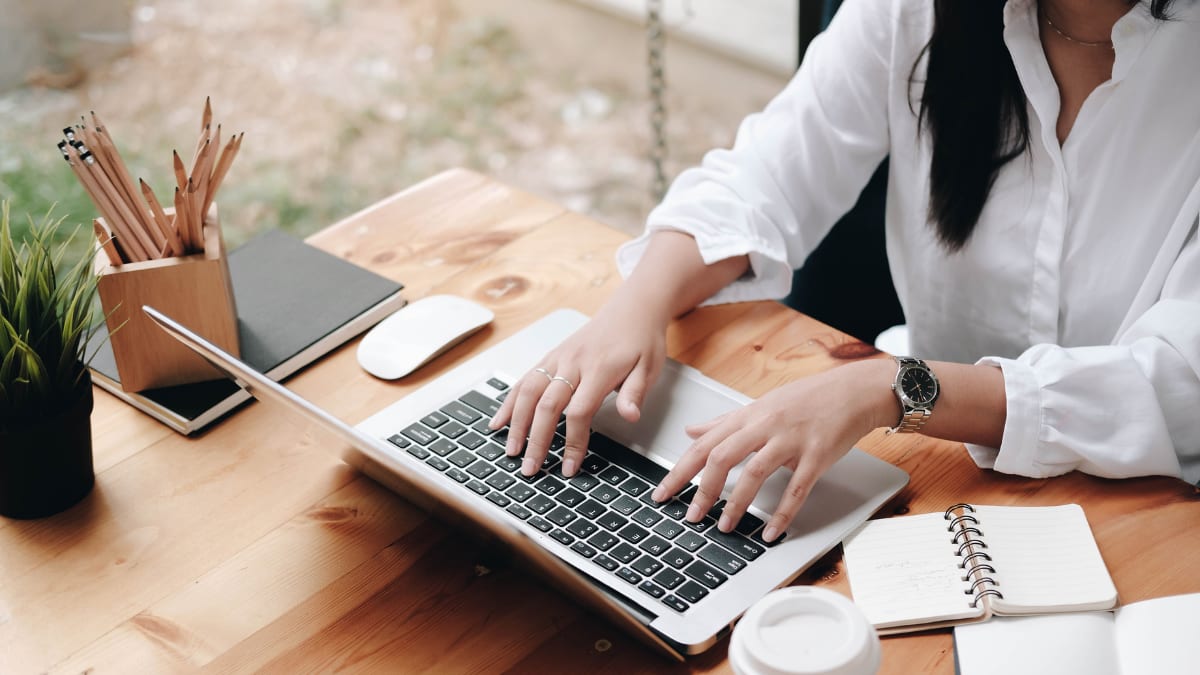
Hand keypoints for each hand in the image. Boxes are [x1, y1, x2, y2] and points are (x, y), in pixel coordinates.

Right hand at [489, 298, 669, 477]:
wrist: (631, 308)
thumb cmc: (641, 339)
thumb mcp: (649, 367)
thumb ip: (635, 393)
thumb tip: (630, 416)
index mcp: (599, 369)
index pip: (579, 411)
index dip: (573, 442)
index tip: (570, 467)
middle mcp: (573, 363)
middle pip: (547, 405)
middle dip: (536, 440)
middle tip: (530, 468)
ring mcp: (558, 358)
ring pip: (529, 392)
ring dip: (516, 423)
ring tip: (511, 450)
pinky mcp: (551, 357)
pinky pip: (525, 379)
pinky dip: (509, 401)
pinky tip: (499, 421)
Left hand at [651, 359, 895, 541]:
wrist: (853, 392)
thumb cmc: (808, 399)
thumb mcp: (761, 406)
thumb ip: (725, 422)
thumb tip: (692, 431)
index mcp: (749, 416)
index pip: (705, 444)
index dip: (680, 470)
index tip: (663, 493)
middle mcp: (765, 425)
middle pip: (722, 456)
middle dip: (702, 489)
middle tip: (691, 516)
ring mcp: (791, 440)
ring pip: (755, 472)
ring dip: (737, 503)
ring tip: (724, 526)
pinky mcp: (817, 455)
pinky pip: (796, 488)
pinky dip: (782, 513)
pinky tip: (770, 531)